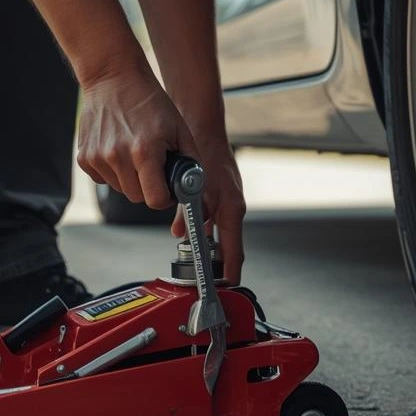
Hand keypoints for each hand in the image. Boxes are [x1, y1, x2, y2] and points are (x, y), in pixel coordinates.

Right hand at [76, 67, 194, 209]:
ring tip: (135, 153)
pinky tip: (119, 150)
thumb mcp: (180, 128)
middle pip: (137, 197)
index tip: (168, 188)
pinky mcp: (84, 157)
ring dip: (130, 179)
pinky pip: (103, 179)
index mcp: (144, 151)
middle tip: (154, 167)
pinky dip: (113, 171)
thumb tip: (193, 188)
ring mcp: (97, 158)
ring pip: (120, 189)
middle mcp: (118, 157)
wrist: (112, 77)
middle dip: (148, 187)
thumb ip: (190, 161)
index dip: (165, 197)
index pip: (155, 200)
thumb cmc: (149, 101)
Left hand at [172, 127, 245, 283]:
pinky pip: (209, 218)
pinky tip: (184, 230)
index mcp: (232, 210)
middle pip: (227, 245)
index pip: (235, 251)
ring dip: (205, 244)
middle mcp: (231, 208)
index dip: (230, 272)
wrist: (203, 128)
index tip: (226, 287)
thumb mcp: (195, 190)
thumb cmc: (206, 154)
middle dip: (217, 262)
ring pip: (216, 232)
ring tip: (195, 260)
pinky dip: (199, 227)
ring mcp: (226, 201)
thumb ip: (189, 215)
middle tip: (208, 279)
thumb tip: (181, 234)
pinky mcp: (217, 194)